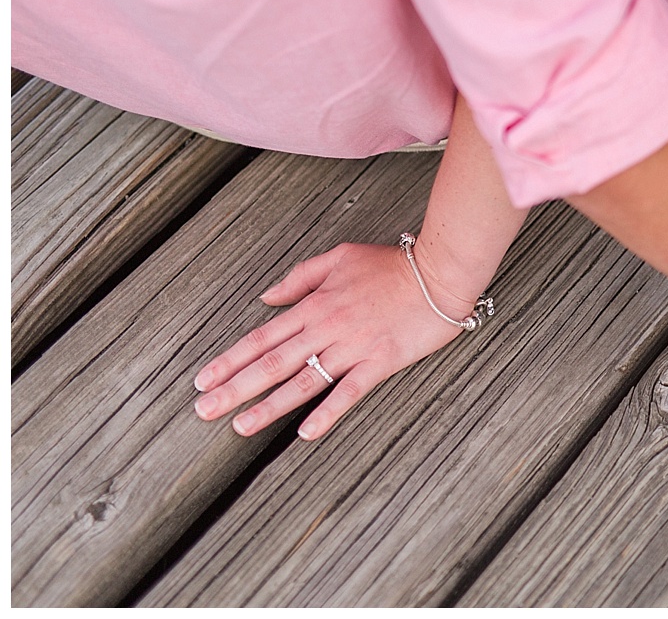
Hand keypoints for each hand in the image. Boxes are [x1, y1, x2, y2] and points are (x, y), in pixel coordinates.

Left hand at [192, 240, 475, 440]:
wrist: (439, 271)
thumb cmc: (393, 263)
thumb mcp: (340, 257)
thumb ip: (301, 277)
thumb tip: (267, 296)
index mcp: (315, 305)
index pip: (263, 338)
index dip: (230, 360)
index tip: (203, 380)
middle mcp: (327, 328)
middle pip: (272, 363)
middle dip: (235, 388)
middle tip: (204, 410)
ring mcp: (353, 347)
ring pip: (303, 381)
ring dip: (269, 406)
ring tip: (241, 426)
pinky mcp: (380, 361)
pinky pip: (349, 391)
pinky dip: (328, 412)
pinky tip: (306, 433)